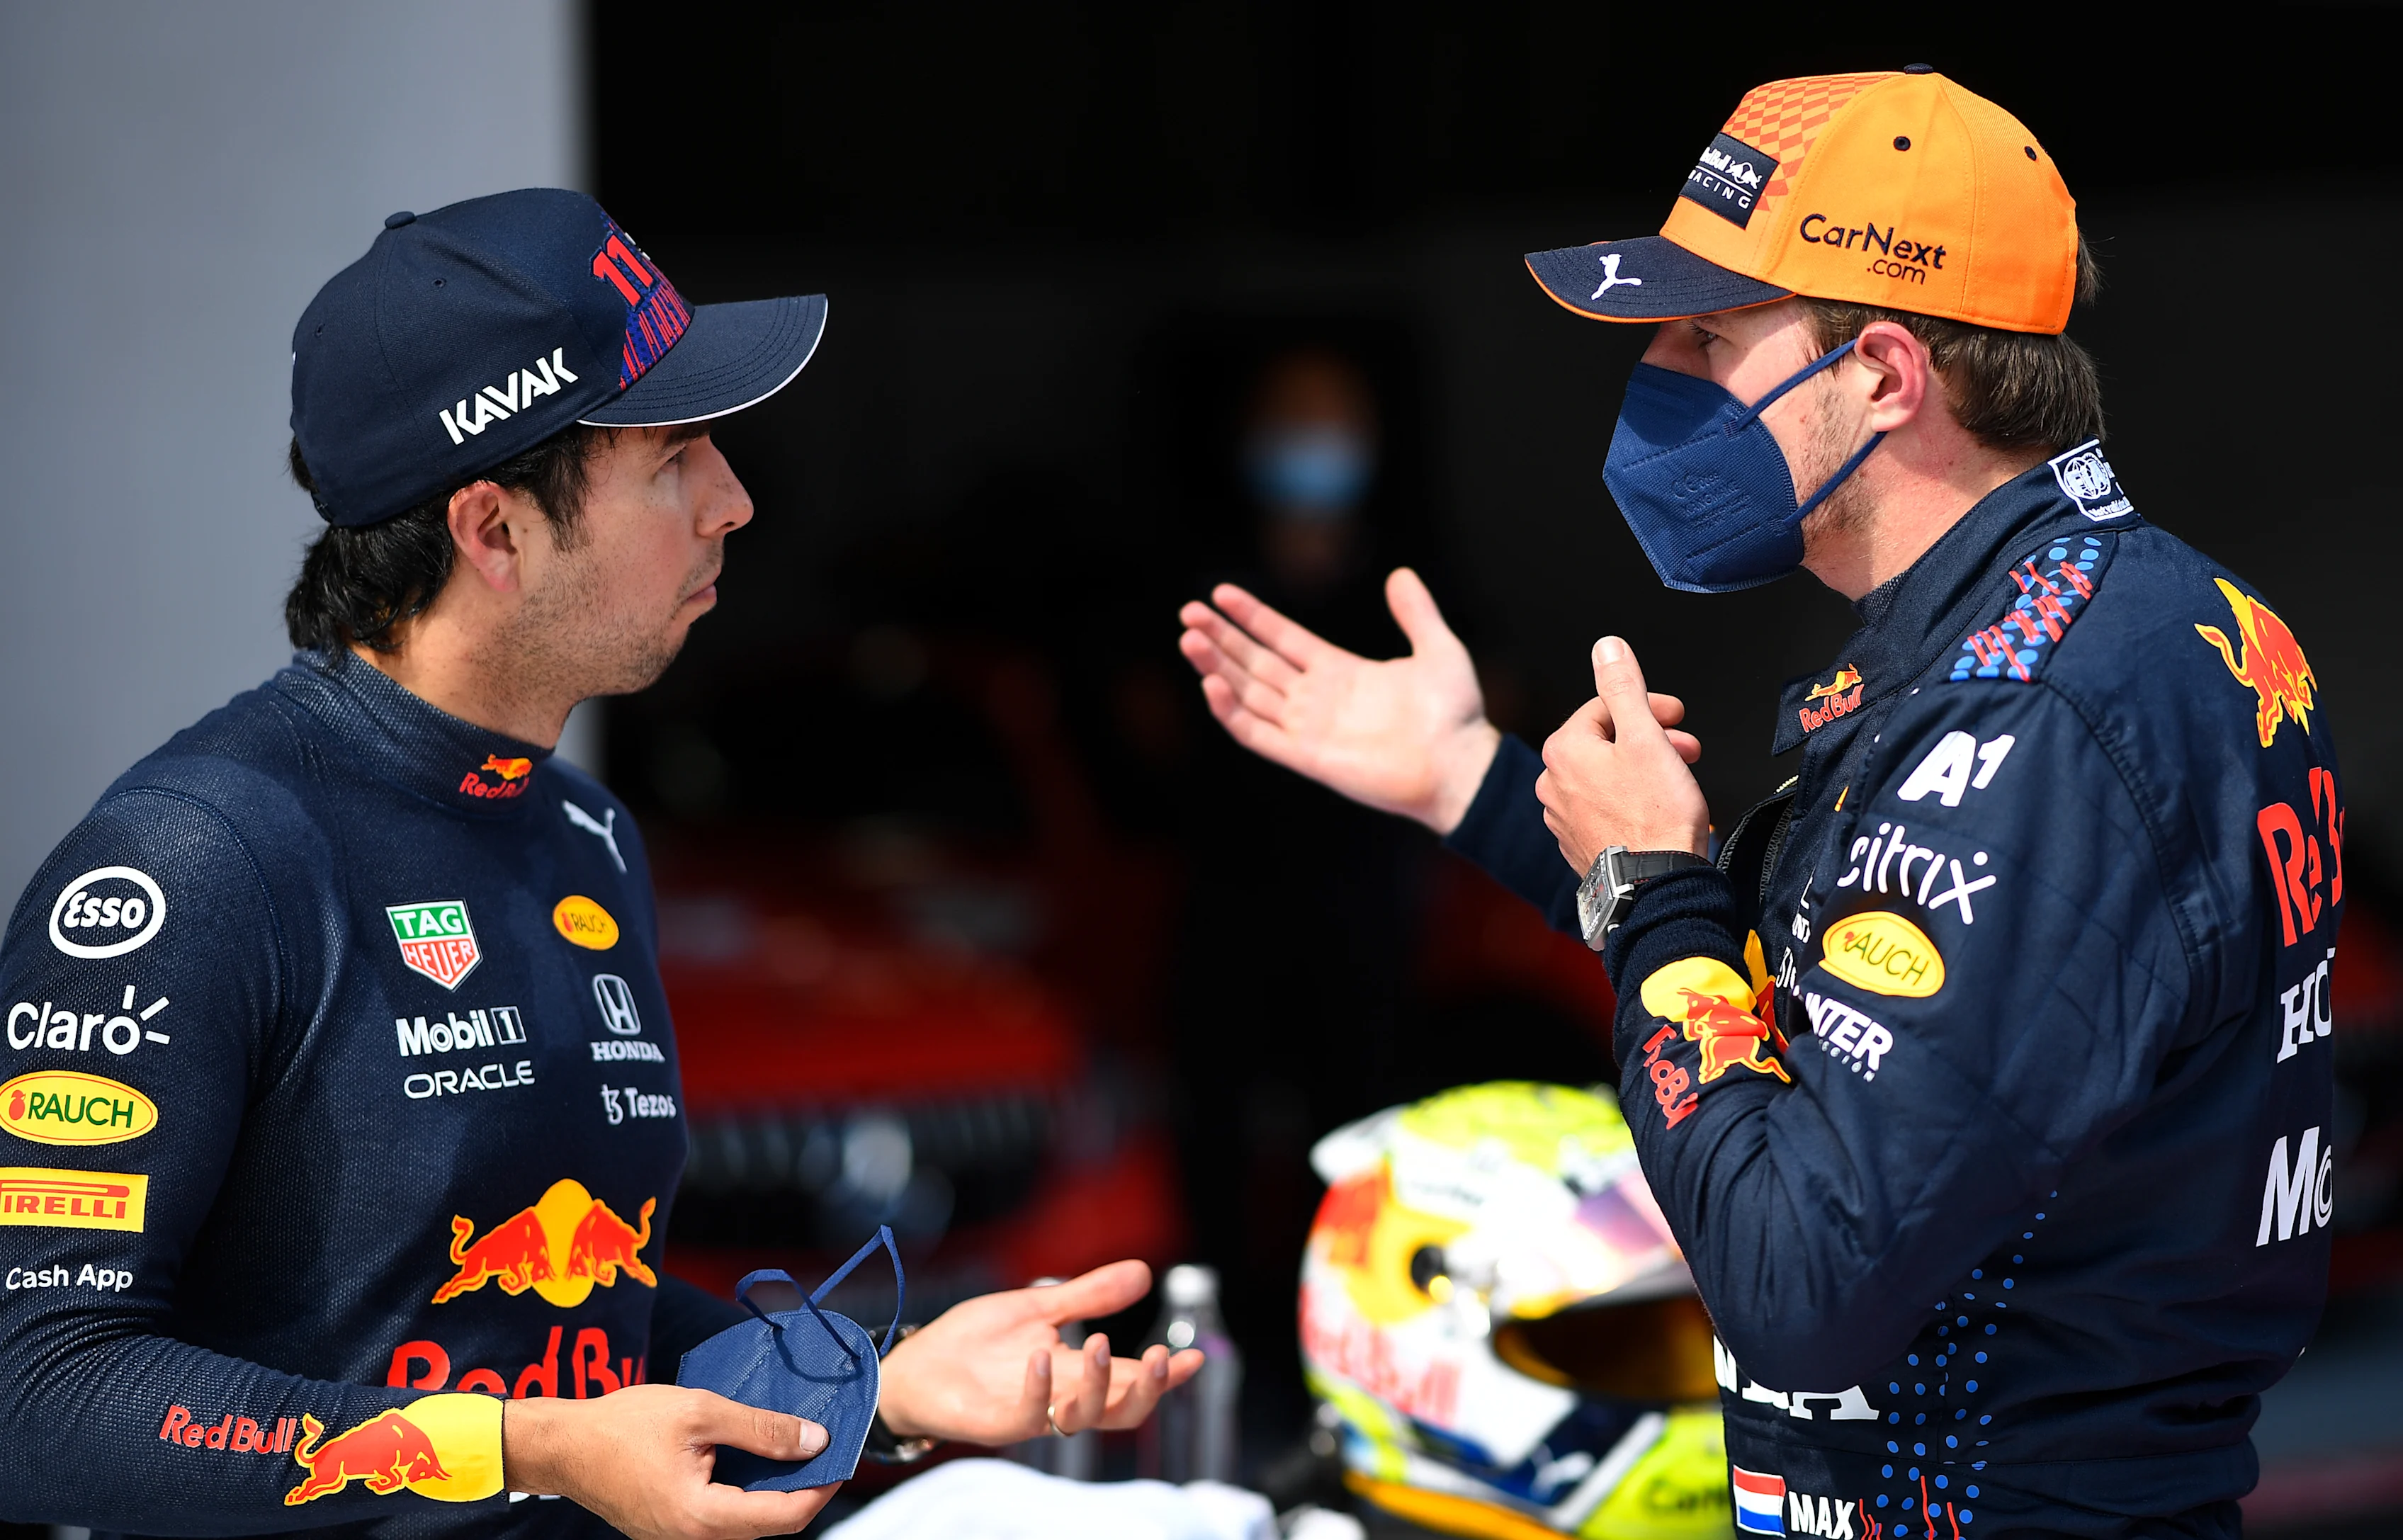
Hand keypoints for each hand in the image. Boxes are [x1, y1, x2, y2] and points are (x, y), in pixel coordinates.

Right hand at [501, 1385, 835, 1539]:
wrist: (563, 1446)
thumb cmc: (622, 1425)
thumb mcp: (700, 1411)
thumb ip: (761, 1428)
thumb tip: (814, 1439)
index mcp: (702, 1516)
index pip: (785, 1517)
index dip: (821, 1487)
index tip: (842, 1455)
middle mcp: (693, 1537)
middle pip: (770, 1524)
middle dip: (803, 1487)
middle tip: (822, 1446)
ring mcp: (680, 1536)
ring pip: (747, 1521)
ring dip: (775, 1488)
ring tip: (793, 1446)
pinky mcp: (672, 1526)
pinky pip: (723, 1515)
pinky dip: (747, 1489)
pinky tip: (754, 1456)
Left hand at [875, 1260, 1204, 1444]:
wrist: (914, 1363)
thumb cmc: (973, 1342)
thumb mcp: (1037, 1307)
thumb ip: (1088, 1295)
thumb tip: (1144, 1271)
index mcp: (1073, 1373)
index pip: (1128, 1379)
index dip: (1163, 1376)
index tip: (1194, 1359)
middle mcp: (1059, 1399)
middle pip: (1119, 1411)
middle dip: (1145, 1390)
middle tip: (1160, 1357)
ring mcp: (1030, 1415)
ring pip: (1081, 1419)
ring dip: (1097, 1387)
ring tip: (1099, 1342)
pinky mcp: (996, 1424)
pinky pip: (1027, 1415)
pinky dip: (1039, 1388)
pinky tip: (1042, 1355)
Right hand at [1178, 568, 1500, 833]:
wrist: (1461, 766)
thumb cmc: (1455, 715)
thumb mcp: (1439, 650)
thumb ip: (1416, 613)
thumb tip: (1400, 573)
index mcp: (1340, 672)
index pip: (1282, 639)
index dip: (1252, 617)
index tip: (1221, 593)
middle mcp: (1317, 699)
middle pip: (1256, 662)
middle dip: (1221, 638)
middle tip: (1188, 612)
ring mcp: (1309, 729)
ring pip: (1248, 693)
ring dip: (1216, 668)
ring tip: (1189, 639)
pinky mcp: (1307, 757)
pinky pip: (1258, 734)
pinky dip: (1231, 712)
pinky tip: (1211, 685)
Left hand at [1537, 636, 1709, 873]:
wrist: (1657, 885)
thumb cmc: (1655, 816)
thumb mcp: (1644, 736)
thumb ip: (1624, 687)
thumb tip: (1607, 647)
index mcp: (1564, 751)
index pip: (1606, 708)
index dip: (1649, 707)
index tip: (1677, 716)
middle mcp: (1553, 783)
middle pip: (1608, 741)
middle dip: (1651, 738)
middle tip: (1685, 747)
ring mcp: (1563, 818)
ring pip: (1608, 775)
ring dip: (1645, 768)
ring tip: (1676, 780)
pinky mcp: (1579, 844)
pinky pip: (1606, 808)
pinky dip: (1633, 800)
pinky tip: (1657, 810)